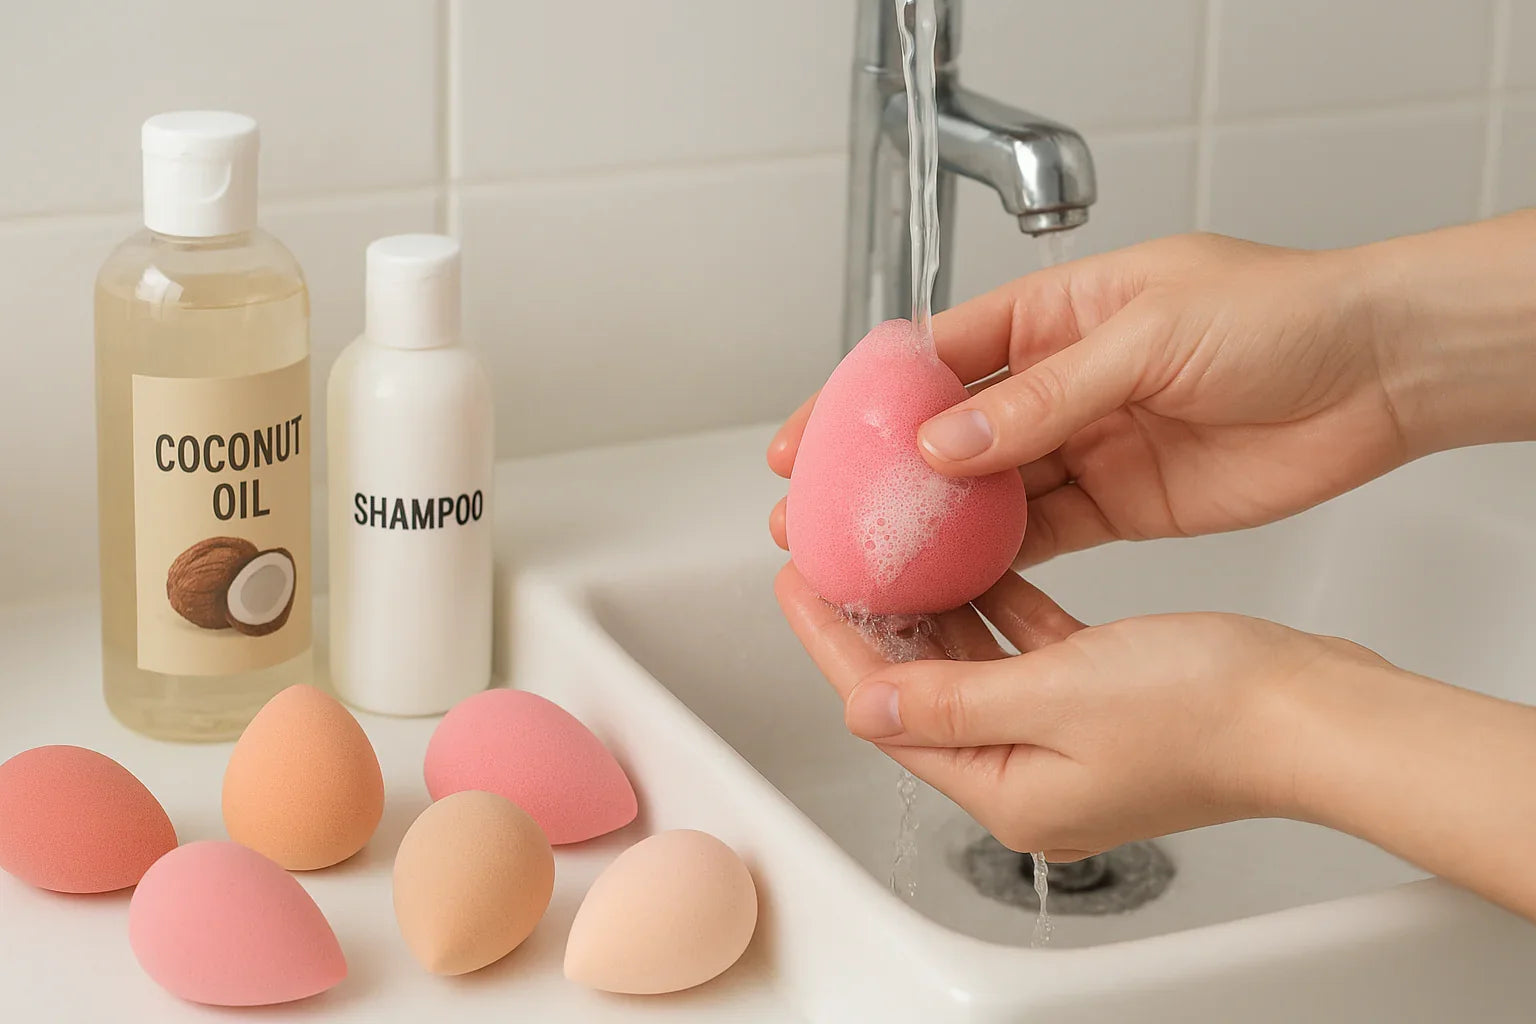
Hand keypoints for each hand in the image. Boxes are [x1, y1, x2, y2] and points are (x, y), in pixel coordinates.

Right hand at [772, 232, 1410, 564]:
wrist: (1379, 373)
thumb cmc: (1284, 315)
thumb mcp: (1150, 336)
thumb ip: (1045, 396)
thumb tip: (949, 440)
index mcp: (1055, 313)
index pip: (933, 354)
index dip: (863, 398)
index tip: (809, 437)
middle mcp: (1059, 379)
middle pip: (945, 431)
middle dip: (879, 475)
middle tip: (819, 515)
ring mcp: (1086, 443)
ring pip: (985, 490)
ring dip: (929, 525)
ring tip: (871, 559)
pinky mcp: (1118, 502)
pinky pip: (1040, 531)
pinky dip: (995, 557)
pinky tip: (953, 579)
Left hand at [773, 563, 1386, 858]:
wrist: (1316, 712)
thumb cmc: (1211, 712)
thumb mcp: (1057, 693)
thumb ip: (951, 698)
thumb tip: (867, 701)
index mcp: (1007, 791)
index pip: (886, 710)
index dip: (836, 640)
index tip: (799, 580)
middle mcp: (1031, 778)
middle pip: (922, 692)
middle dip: (877, 623)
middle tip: (837, 557)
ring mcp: (1070, 744)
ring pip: (975, 670)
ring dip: (936, 613)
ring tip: (896, 553)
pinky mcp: (1106, 709)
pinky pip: (1031, 656)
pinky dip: (1003, 613)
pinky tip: (984, 567)